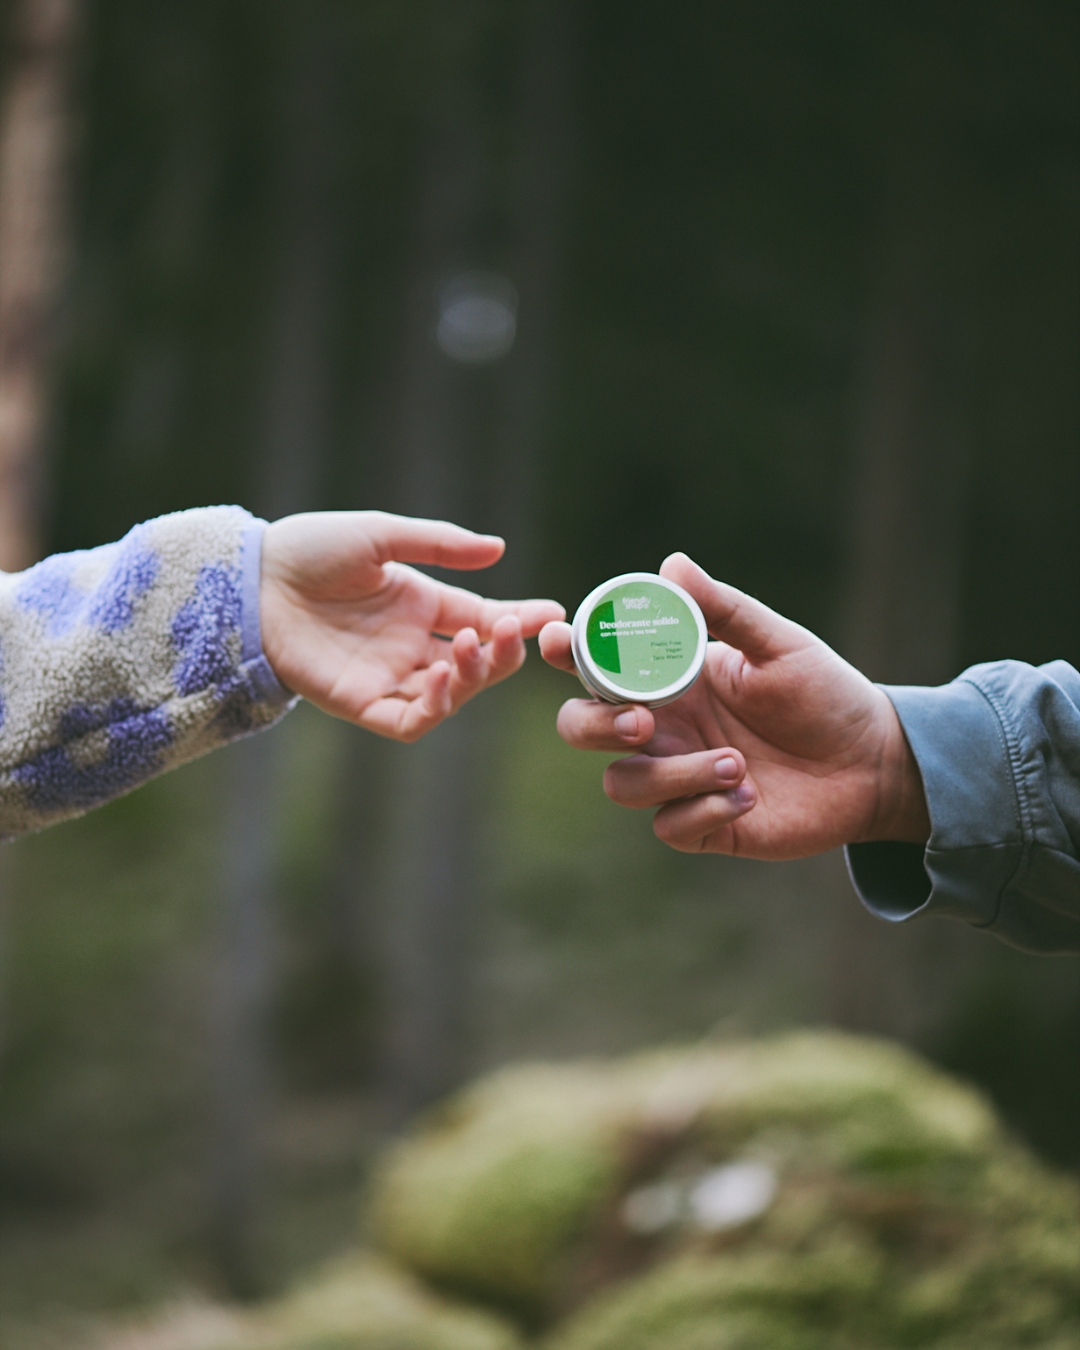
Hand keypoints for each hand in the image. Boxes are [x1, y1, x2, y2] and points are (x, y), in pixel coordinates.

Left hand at [260, 511, 563, 740]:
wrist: (251, 580)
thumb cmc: (310, 550)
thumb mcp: (380, 536)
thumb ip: (439, 545)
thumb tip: (499, 549)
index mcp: (422, 605)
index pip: (484, 619)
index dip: (519, 620)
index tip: (552, 614)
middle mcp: (412, 645)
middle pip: (476, 663)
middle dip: (501, 652)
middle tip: (507, 630)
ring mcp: (389, 677)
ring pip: (452, 695)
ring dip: (472, 677)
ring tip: (470, 645)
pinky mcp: (361, 703)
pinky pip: (410, 720)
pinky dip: (436, 706)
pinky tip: (442, 675)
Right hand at [539, 553, 928, 857]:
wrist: (871, 762)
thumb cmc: (823, 694)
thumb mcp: (778, 643)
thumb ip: (724, 610)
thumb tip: (672, 564)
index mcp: (668, 679)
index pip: (595, 663)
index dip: (564, 652)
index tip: (558, 638)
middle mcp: (661, 728)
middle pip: (581, 728)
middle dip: (596, 726)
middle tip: (643, 723)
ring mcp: (676, 778)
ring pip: (621, 784)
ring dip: (672, 775)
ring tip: (737, 766)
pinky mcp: (703, 825)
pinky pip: (669, 827)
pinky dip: (705, 809)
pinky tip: (750, 795)